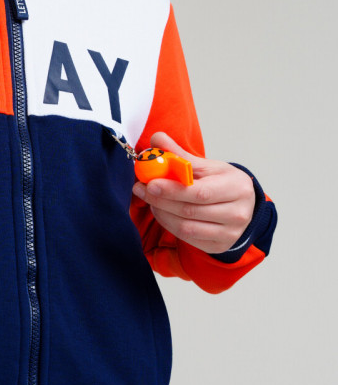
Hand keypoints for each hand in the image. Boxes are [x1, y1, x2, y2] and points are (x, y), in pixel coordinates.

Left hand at [132, 132, 254, 253]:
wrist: (243, 206)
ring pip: (186, 227)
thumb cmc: (223, 184)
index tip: (150, 183)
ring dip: (162, 213)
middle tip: (141, 189)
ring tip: (150, 200)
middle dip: (161, 200)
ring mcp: (230, 233)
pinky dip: (169, 225)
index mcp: (237, 187)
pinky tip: (161, 212)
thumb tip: (156, 138)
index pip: (199, 192)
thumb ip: (180, 154)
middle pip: (190, 210)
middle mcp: (237, 213)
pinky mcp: (219, 246)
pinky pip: (187, 238)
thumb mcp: (207, 166)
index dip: (172, 189)